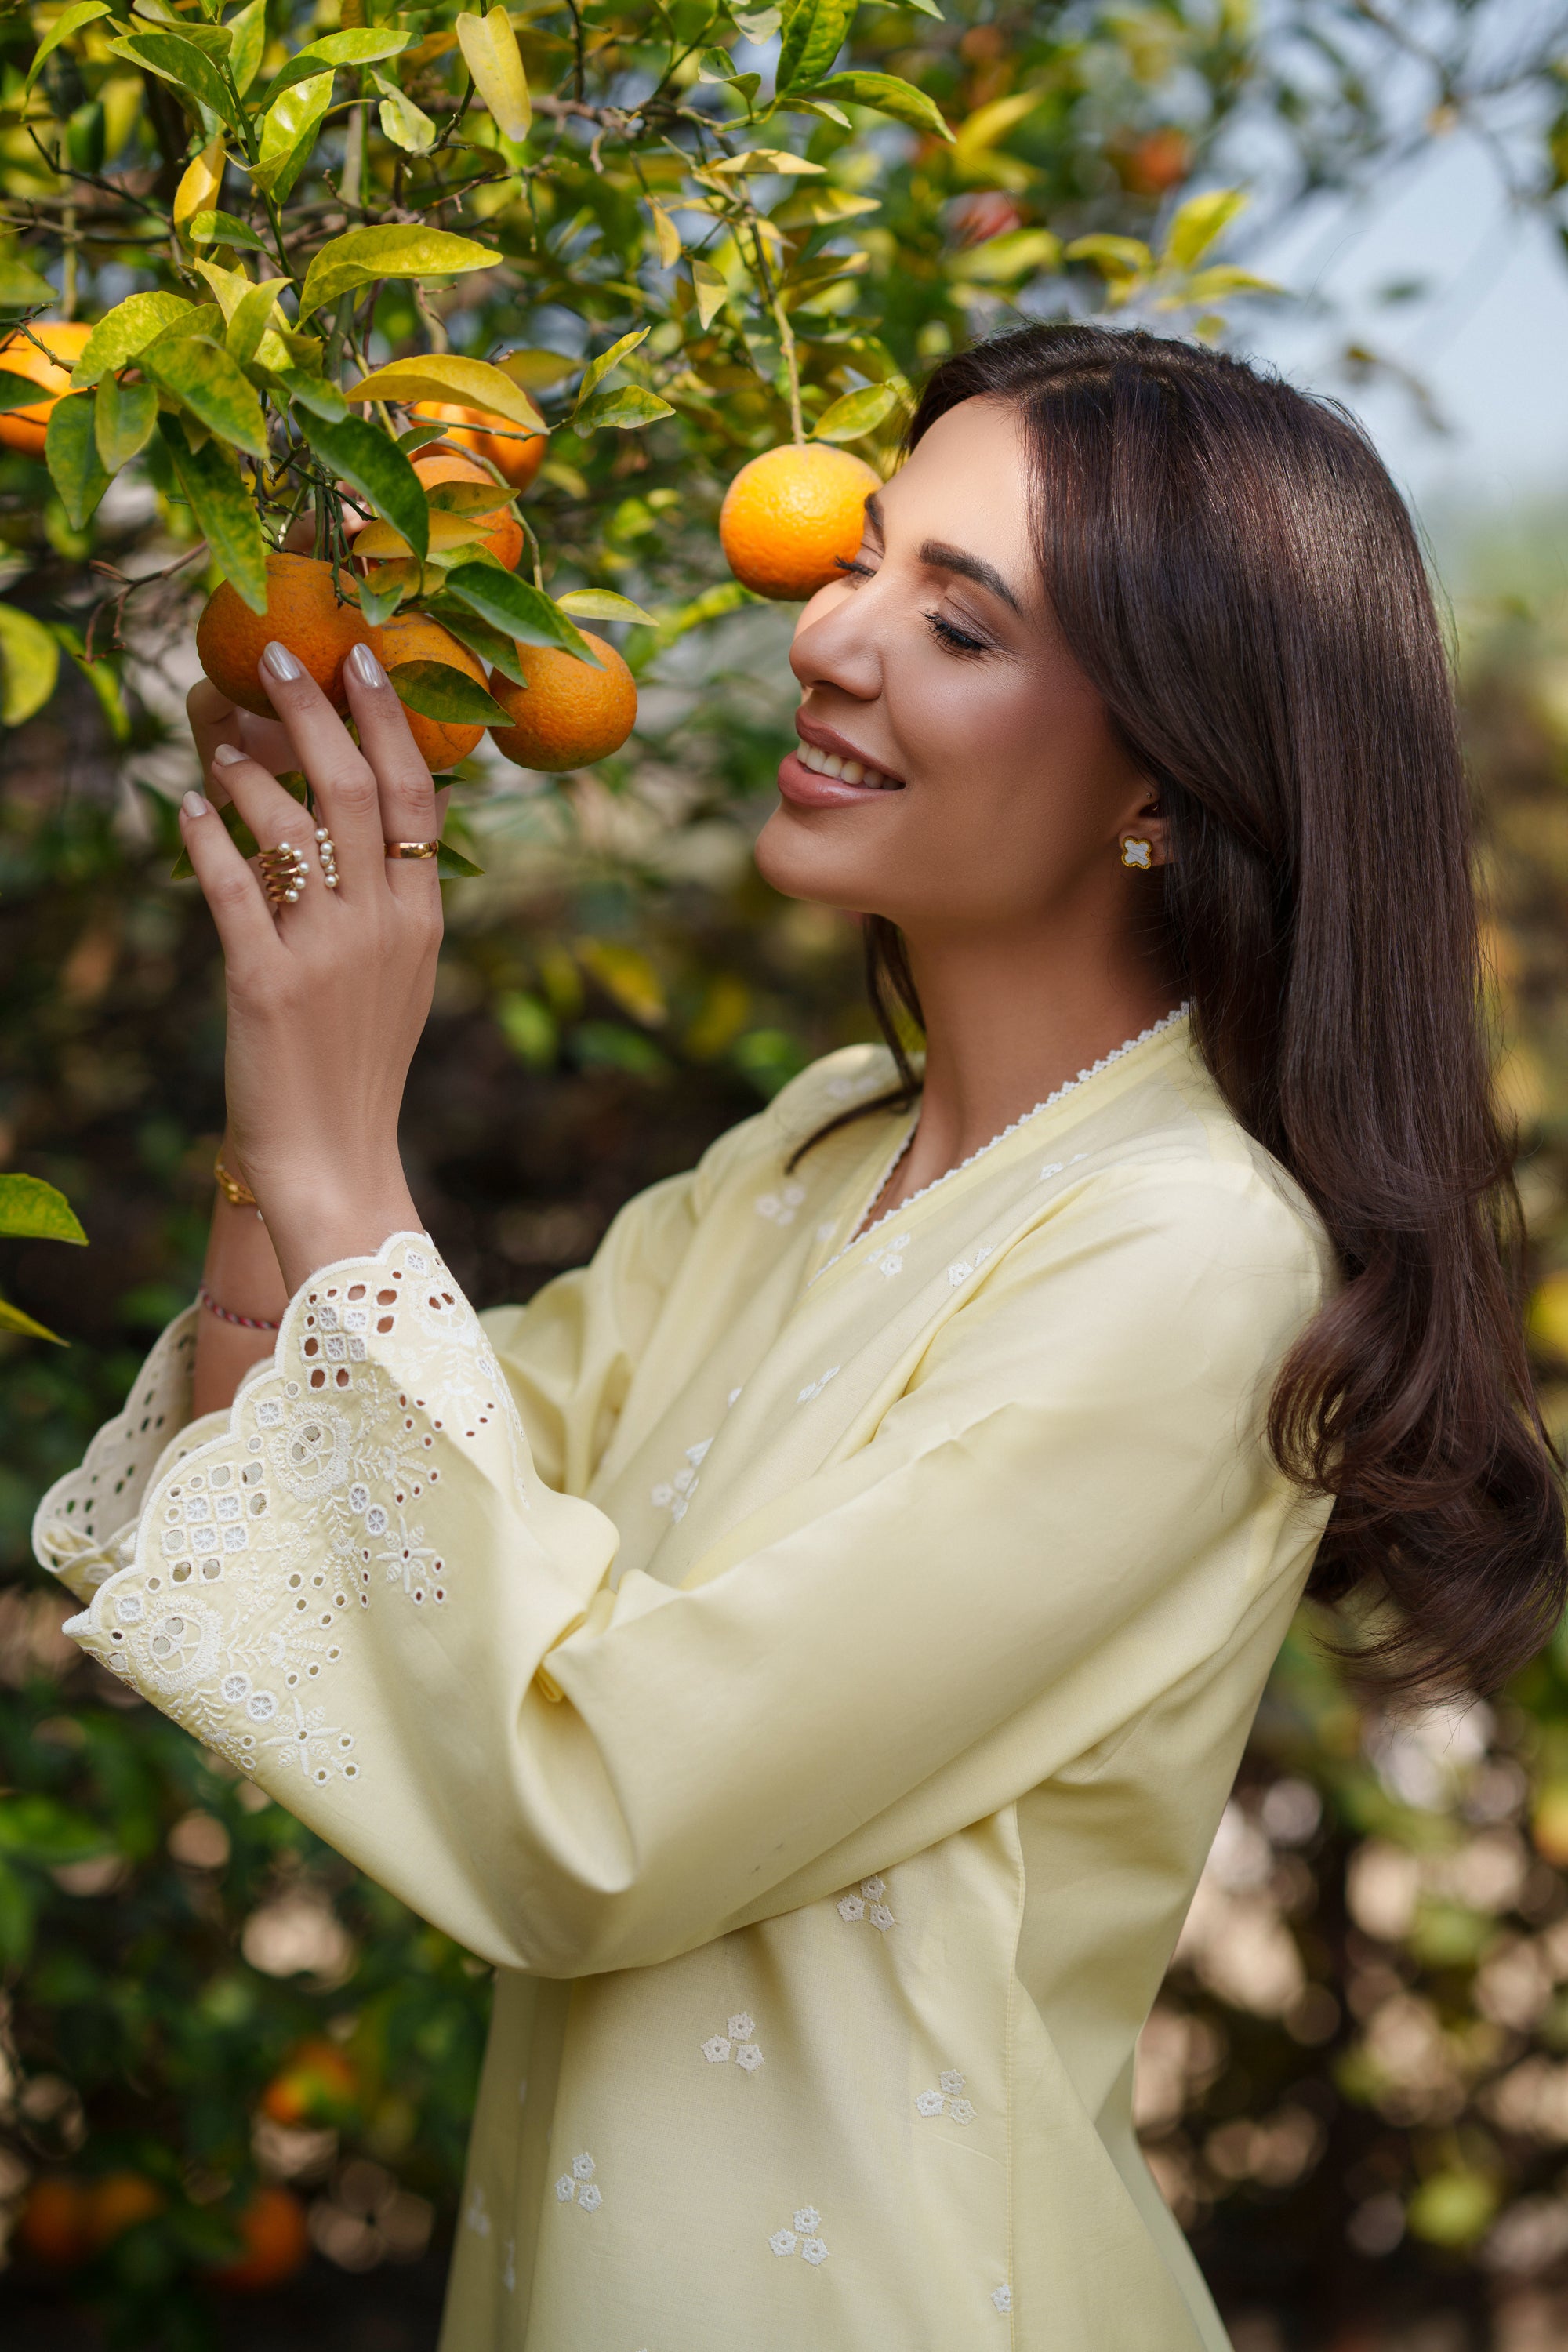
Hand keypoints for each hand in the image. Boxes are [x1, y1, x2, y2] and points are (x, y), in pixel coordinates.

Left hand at [180, 639, 445, 1294]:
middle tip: (279, 657)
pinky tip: (185, 808)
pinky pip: (230, 885)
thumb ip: (392, 897)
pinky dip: (203, 836)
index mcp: (423, 917)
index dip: (388, 719)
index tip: (362, 660)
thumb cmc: (358, 1061)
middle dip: (313, 710)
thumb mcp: (400, 973)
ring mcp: (326, 952)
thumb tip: (363, 815)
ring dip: (246, 771)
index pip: (415, 795)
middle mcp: (382, 924)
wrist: (335, 1154)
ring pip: (287, 826)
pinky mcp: (266, 982)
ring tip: (218, 744)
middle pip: (353, 788)